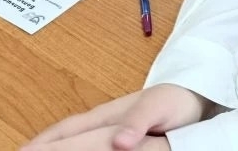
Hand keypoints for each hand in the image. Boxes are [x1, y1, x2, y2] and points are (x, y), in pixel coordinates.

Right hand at [22, 84, 206, 150]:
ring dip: (52, 145)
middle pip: (64, 134)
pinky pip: (86, 139)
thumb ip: (139, 121)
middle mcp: (103, 119)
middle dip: (41, 144)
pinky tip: (68, 150)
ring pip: (72, 136)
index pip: (69, 130)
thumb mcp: (160, 108)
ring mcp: (109, 125)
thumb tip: (119, 141)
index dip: (46, 142)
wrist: (195, 92)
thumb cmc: (177, 100)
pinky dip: (70, 143)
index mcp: (108, 113)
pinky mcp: (119, 131)